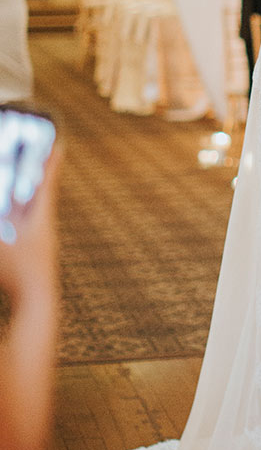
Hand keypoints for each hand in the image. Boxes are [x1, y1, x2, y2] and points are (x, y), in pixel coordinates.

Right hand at [0, 147, 59, 305]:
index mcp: (40, 221)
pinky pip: (27, 224)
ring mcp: (41, 240)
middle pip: (41, 193)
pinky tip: (12, 210)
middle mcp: (44, 227)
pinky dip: (20, 212)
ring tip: (23, 174)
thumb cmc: (16, 275)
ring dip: (28, 192)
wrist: (38, 304)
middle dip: (39, 173)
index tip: (59, 145)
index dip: (50, 164)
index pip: (46, 185)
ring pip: (34, 209)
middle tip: (41, 152)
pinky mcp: (35, 251)